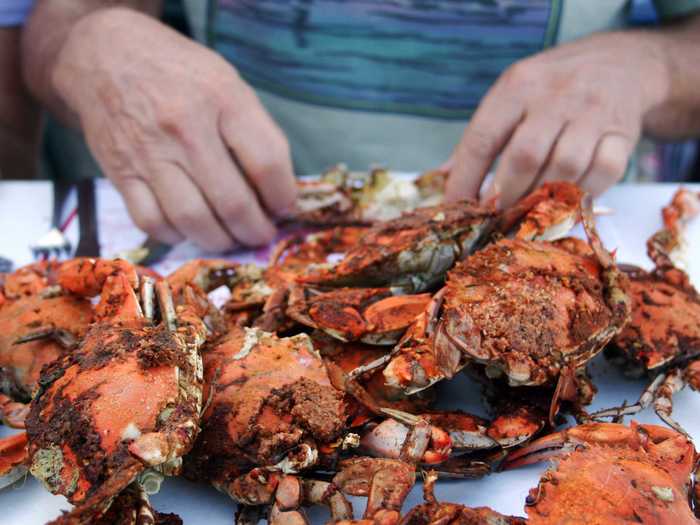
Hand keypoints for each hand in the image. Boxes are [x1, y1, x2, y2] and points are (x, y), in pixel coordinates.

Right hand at [52, 8, 296, 250]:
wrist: (105, 54)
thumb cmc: (178, 71)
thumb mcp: (228, 83)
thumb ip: (255, 132)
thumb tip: (278, 191)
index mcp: (222, 99)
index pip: (267, 162)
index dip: (283, 196)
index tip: (285, 207)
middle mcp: (185, 128)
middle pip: (232, 202)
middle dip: (255, 230)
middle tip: (262, 234)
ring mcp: (149, 153)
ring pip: (193, 220)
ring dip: (220, 241)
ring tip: (232, 238)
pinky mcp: (119, 172)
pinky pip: (152, 222)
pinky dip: (177, 235)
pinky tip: (190, 229)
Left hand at [446, 31, 667, 207]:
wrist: (619, 64)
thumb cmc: (551, 90)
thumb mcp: (510, 98)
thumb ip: (478, 140)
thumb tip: (441, 180)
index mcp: (517, 87)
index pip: (482, 139)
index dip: (465, 180)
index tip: (456, 210)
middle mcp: (555, 96)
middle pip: (524, 157)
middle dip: (505, 197)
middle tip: (494, 220)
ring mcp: (592, 114)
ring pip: (563, 169)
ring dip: (541, 202)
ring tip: (526, 218)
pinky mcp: (623, 134)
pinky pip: (602, 174)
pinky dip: (581, 196)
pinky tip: (565, 204)